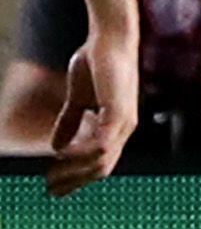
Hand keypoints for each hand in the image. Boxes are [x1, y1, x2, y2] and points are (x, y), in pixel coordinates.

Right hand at [46, 35, 130, 194]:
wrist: (108, 39)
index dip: (77, 178)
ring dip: (74, 170)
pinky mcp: (118, 110)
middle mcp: (124, 128)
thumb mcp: (78, 99)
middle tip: (49, 189)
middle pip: (102, 168)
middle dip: (74, 181)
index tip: (54, 188)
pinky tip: (61, 155)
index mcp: (116, 127)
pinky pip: (102, 141)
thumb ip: (70, 122)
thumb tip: (56, 148)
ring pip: (102, 159)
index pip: (100, 163)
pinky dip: (81, 152)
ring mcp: (124, 120)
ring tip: (51, 174)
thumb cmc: (97, 65)